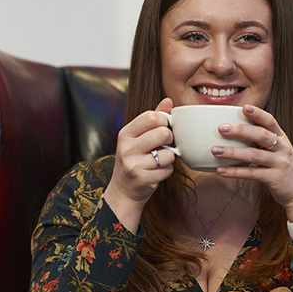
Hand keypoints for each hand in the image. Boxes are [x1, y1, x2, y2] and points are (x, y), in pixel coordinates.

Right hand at [103, 98, 175, 231]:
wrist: (123, 190)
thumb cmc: (133, 159)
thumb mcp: (137, 138)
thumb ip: (152, 119)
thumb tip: (168, 100)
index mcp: (125, 133)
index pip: (152, 117)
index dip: (164, 121)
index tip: (163, 127)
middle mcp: (127, 148)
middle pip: (163, 133)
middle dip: (169, 138)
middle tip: (164, 144)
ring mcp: (134, 164)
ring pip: (168, 154)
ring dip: (169, 157)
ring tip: (159, 160)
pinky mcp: (144, 179)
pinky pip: (168, 169)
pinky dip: (167, 170)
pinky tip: (157, 171)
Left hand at [211, 104, 292, 221]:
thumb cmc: (283, 168)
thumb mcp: (277, 150)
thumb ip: (261, 141)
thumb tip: (233, 130)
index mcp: (281, 138)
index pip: (270, 121)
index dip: (258, 113)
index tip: (244, 107)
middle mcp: (282, 149)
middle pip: (261, 135)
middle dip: (241, 130)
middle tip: (221, 128)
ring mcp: (279, 163)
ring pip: (254, 155)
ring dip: (233, 152)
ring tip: (215, 150)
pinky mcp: (274, 179)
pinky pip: (252, 174)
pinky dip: (235, 172)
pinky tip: (220, 170)